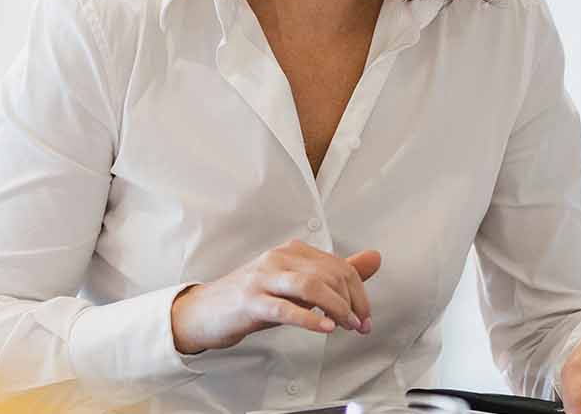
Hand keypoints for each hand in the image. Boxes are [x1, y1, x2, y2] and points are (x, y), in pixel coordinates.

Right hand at [169, 240, 379, 354]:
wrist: (206, 311)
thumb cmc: (253, 298)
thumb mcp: (297, 284)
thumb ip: (335, 273)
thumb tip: (374, 258)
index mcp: (292, 251)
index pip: (339, 266)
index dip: (359, 292)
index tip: (365, 316)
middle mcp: (279, 258)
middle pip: (329, 274)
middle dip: (352, 302)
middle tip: (360, 325)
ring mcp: (263, 278)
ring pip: (311, 285)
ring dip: (336, 308)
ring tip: (346, 326)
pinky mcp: (251, 301)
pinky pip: (285, 308)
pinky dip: (309, 319)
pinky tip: (324, 328)